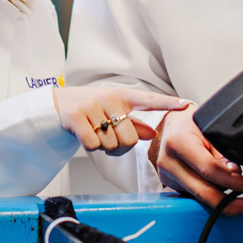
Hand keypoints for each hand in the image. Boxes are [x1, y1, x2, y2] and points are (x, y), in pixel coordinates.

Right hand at [53, 86, 188, 154]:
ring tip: (93, 133)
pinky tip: (83, 135)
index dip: (168, 103)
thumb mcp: (111, 112)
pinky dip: (89, 146)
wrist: (56, 104)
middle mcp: (109, 98)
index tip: (186, 105)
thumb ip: (133, 123)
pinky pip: (93, 145)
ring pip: (111, 144)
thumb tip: (152, 133)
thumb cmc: (89, 110)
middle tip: (107, 138)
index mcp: (121, 96)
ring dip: (103, 146)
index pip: (148, 99)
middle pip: (129, 139)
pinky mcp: (77, 116)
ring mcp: (92, 106)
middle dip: (119, 146)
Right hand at [152, 107, 242, 215]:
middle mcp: (168, 161)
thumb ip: (223, 152)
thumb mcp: (210, 129)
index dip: (231, 181)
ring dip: (219, 198)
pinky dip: (208, 194)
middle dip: (227, 202)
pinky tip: (218, 189)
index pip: (208, 169)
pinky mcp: (168, 182)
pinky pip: (192, 194)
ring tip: (236, 195)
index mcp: (178, 142)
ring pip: (198, 196)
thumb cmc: (191, 123)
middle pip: (201, 190)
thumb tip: (235, 174)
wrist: (172, 124)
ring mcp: (166, 174)